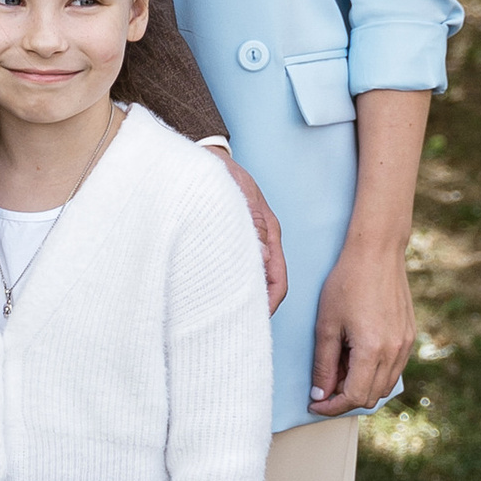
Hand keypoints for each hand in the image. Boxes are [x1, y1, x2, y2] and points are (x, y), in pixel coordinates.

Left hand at [206, 147, 287, 313]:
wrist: (202, 154)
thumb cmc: (220, 172)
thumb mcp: (237, 194)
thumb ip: (251, 223)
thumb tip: (263, 256)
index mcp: (269, 232)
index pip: (277, 280)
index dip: (268, 304)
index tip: (253, 322)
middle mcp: (261, 240)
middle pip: (265, 284)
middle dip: (253, 306)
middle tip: (233, 326)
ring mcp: (247, 240)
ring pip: (249, 277)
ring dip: (239, 294)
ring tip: (219, 314)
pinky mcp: (231, 238)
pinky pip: (234, 266)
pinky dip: (227, 281)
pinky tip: (211, 290)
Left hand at [311, 232, 414, 410]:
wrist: (376, 253)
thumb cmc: (346, 283)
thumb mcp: (326, 324)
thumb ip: (324, 363)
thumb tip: (321, 394)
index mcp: (373, 350)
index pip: (353, 397)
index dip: (331, 406)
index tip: (315, 404)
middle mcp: (395, 352)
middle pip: (371, 396)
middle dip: (344, 399)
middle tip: (322, 387)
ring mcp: (406, 345)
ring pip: (384, 386)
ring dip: (361, 387)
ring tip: (337, 369)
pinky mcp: (409, 336)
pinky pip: (393, 369)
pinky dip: (374, 373)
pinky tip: (356, 358)